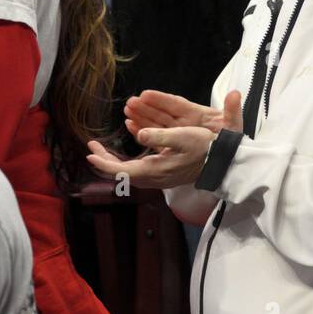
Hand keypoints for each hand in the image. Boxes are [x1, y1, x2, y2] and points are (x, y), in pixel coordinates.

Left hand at [86, 90, 243, 189]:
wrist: (222, 165)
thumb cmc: (204, 149)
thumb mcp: (182, 138)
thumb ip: (159, 136)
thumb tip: (138, 134)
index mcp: (153, 170)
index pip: (120, 171)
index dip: (103, 162)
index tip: (90, 152)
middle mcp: (153, 178)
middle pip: (121, 173)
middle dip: (105, 160)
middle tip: (93, 146)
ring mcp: (159, 178)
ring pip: (129, 172)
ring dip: (115, 161)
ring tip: (105, 148)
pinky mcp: (165, 175)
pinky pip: (139, 169)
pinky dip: (129, 160)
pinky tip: (132, 146)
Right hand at [123, 88, 233, 135]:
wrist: (231, 154)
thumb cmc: (231, 138)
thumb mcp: (233, 124)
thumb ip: (233, 110)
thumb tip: (236, 94)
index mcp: (198, 115)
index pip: (176, 104)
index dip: (162, 99)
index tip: (146, 94)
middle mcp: (185, 122)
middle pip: (162, 113)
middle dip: (146, 108)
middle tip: (130, 102)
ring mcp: (179, 133)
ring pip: (157, 123)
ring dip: (142, 117)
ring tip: (127, 110)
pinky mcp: (174, 144)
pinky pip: (157, 137)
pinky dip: (143, 130)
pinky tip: (131, 125)